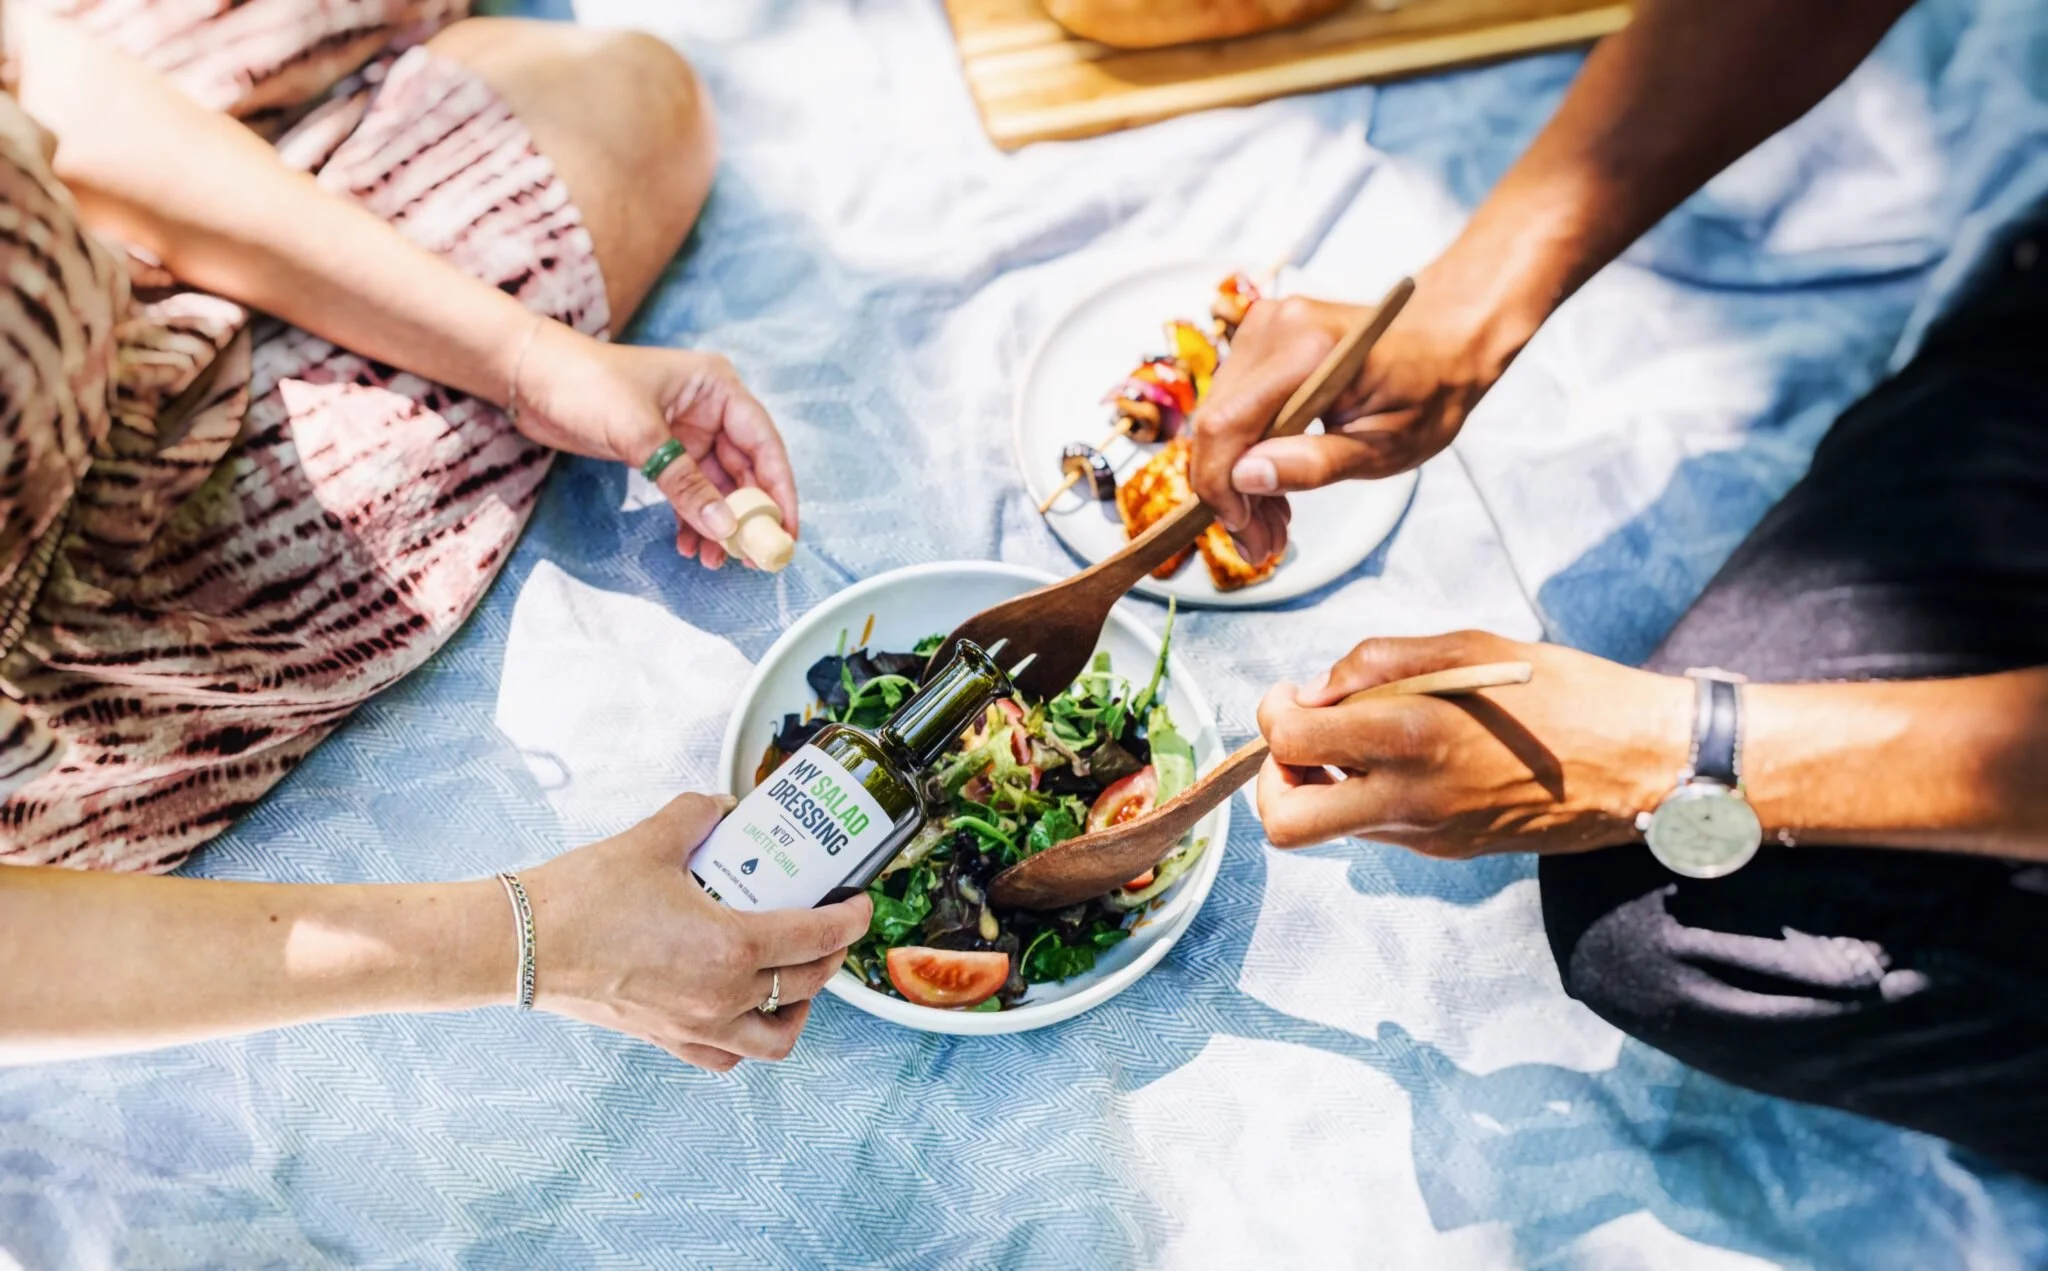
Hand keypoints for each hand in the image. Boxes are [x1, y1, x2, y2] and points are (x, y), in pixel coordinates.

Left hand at [512, 323, 797, 568]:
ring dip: (718, 524)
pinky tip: (687, 545)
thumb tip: (724, 528)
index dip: (779, 490)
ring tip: (713, 561)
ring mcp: (688, 432)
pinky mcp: (663, 451)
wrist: (529, 378)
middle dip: (748, 516)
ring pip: (718, 487)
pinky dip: (692, 519)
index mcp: (718, 388)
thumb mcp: (640, 435)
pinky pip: (690, 492)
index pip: (764, 444)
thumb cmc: (585, 385)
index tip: (786, 531)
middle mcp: (710, 409)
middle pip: (746, 470)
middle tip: (752, 557)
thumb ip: (685, 484)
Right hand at [522, 793, 870, 1070]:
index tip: (860, 905)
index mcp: (731, 947)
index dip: (851, 920)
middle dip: (832, 954)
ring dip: (801, 1008)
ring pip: (776, 1037)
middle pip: (806, 984)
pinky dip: (748, 1040)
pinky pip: (725, 1056)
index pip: (817, 937)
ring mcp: (694, 1025)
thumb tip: (722, 806)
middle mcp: (722, 996)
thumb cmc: (583, 897)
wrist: (523, 945)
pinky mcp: (665, 1038)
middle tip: (832, 927)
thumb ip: (699, 814)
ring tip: (800, 978)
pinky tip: (747, 1013)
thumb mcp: (654, 838)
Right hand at [1188, 271, 1525, 565]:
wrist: (1444, 340)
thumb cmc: (1427, 394)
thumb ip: (1316, 464)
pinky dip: (1245, 450)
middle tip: (1265, 544)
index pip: (1225, 425)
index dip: (1220, 487)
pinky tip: (1274, 479)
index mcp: (1310, 351)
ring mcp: (1263, 326)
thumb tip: (1245, 478)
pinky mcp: (1259, 337)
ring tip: (1274, 521)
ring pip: (1216, 420)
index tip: (1247, 533)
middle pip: (1213, 425)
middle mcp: (1275, 328)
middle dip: (1228, 493)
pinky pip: (1231, 405)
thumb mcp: (1387, 449)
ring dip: (1236, 478)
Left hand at [1254, 631, 1692, 857]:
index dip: (1275, 711)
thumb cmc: (1565, 692)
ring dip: (1323, 785)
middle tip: (1305, 737)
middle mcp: (1411, 799)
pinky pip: (1378, 829)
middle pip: (1287, 821)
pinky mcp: (1448, 852)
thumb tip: (1316, 689)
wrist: (1642, 765)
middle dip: (1275, 777)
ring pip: (1330, 829)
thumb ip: (1379, 663)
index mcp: (1412, 735)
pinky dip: (1369, 795)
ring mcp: (1429, 836)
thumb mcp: (1470, 646)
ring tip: (1361, 739)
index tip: (1298, 692)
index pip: (1290, 740)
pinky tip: (1410, 759)